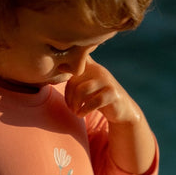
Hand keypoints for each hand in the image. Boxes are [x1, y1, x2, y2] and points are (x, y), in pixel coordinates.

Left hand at [65, 57, 155, 174]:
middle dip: (68, 97)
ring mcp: (107, 81)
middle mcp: (98, 70)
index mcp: (90, 66)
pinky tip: (81, 114)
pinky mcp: (112, 94)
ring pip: (82, 90)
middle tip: (70, 107)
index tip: (59, 73)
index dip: (64, 65)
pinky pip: (94, 102)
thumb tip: (54, 68)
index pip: (75, 59)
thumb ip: (74, 76)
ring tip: (75, 111)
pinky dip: (84, 110)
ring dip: (74, 104)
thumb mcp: (87, 84)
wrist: (121, 109)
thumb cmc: (98, 97)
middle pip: (74, 80)